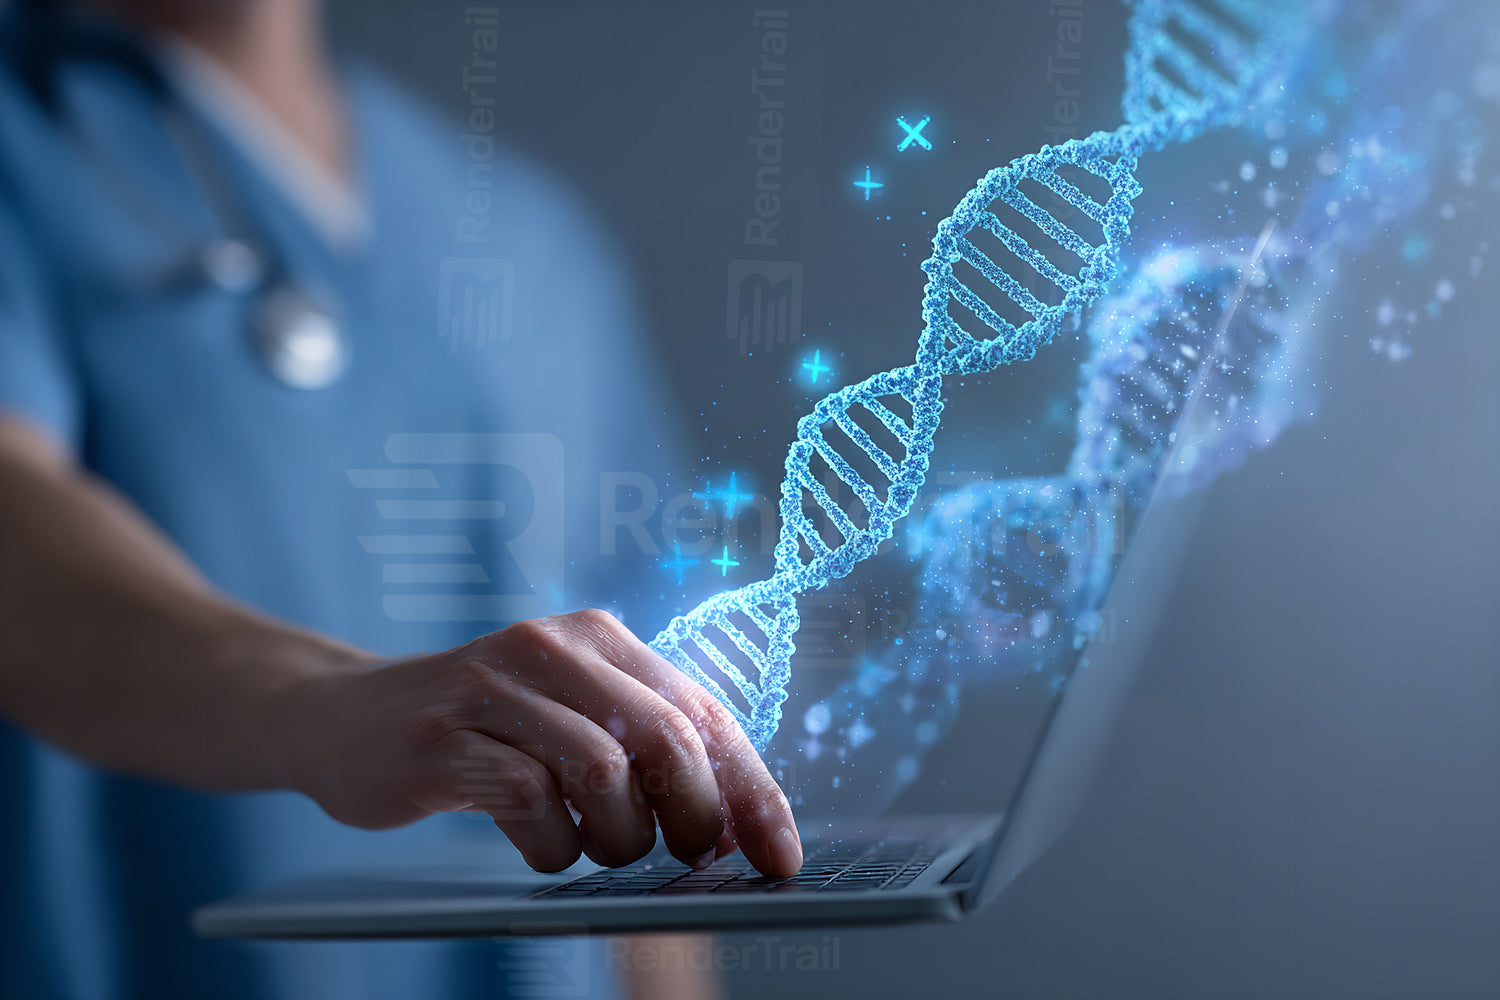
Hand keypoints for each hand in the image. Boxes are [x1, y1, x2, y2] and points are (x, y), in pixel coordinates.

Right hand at [275, 610, 802, 877]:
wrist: (344, 717)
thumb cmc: (483, 730)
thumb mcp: (571, 716)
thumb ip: (647, 747)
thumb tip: (738, 821)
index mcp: (599, 637)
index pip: (704, 712)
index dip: (753, 790)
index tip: (782, 856)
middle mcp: (551, 646)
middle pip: (667, 738)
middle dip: (697, 817)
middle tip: (688, 858)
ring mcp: (492, 687)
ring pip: (604, 771)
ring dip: (619, 837)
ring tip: (600, 847)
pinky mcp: (442, 736)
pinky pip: (531, 801)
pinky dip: (552, 846)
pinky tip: (543, 845)